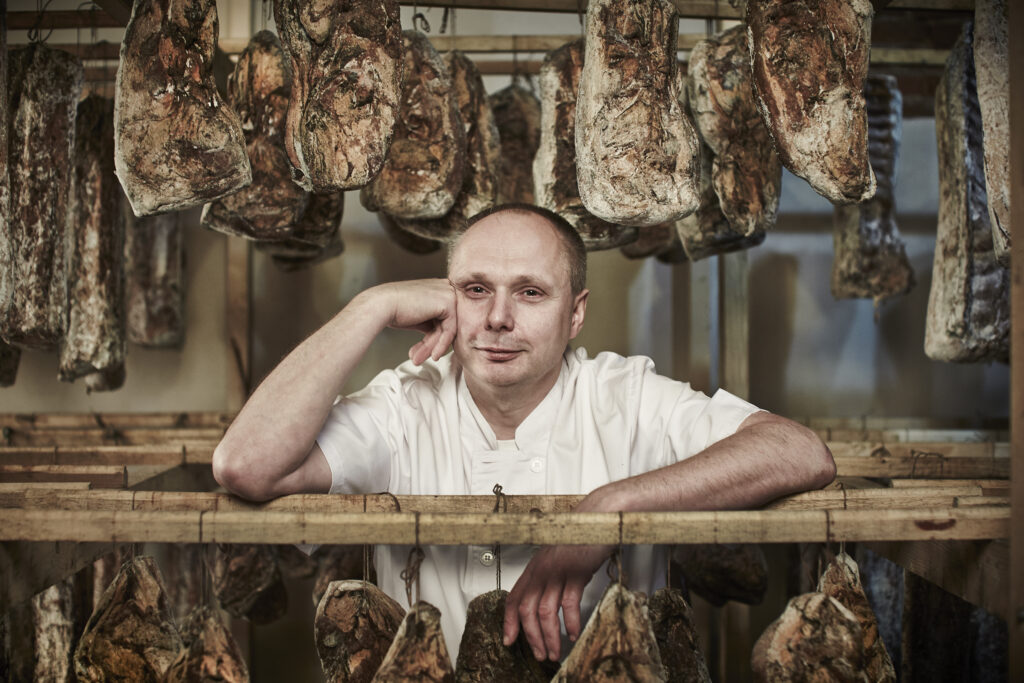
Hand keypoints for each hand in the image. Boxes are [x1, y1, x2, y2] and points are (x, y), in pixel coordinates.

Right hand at [366, 279, 457, 364]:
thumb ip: (430, 323)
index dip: (431, 337)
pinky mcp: (449, 303)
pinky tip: (433, 355)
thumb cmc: (393, 309)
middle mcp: (444, 287)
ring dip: (432, 347)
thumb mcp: (417, 317)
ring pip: (447, 329)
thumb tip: (439, 337)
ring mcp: (448, 293)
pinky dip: (441, 345)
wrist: (381, 305)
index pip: (442, 318)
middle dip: (431, 344)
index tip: (420, 351)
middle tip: (418, 357)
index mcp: (437, 288)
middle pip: (445, 324)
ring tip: (419, 358)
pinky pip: (450, 330)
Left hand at [502, 543, 610, 660]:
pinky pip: (569, 603)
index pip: (514, 598)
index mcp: (535, 566)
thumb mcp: (559, 557)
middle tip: (539, 653)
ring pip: (545, 611)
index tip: (509, 639)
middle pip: (527, 609)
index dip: (509, 621)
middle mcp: (542, 569)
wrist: (600, 518)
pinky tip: (573, 633)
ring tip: (555, 651)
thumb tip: (549, 599)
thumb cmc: (582, 536)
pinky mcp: (576, 571)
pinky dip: (570, 623)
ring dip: (549, 636)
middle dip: (531, 636)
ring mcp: (558, 570)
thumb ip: (551, 576)